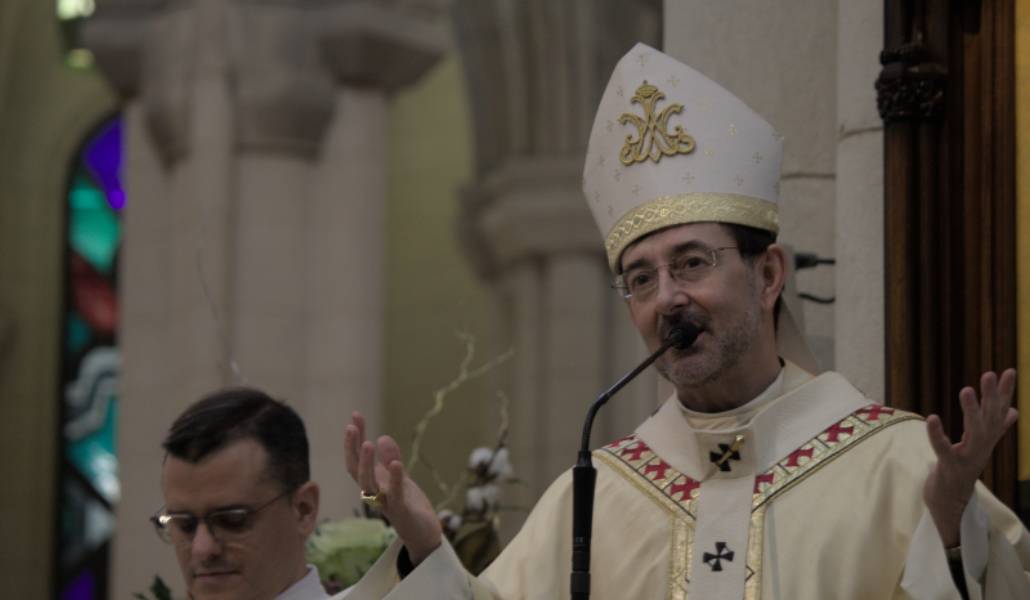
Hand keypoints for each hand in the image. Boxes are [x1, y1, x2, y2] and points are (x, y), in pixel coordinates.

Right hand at [344, 411, 442, 564]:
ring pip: (369, 485)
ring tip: (368, 443)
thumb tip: (381, 437)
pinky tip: (395, 464)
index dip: (354, 439)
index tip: (354, 416)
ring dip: (367, 464)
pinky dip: (395, 480)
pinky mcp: (402, 511)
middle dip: (353, 449)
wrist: (423, 533)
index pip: (357, 459)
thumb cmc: (408, 504)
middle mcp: (374, 493)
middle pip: (356, 471)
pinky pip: (396, 495)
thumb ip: (391, 458)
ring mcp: (386, 503)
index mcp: (372, 482)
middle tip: (351, 427)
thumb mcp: (399, 476)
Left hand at [924, 369, 1017, 546]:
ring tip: (965, 389)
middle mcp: (981, 447)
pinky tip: (932, 418)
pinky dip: (937, 435)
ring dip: (971, 411)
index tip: (1009, 370)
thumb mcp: (980, 446)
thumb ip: (997, 428)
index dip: (1004, 392)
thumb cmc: (962, 470)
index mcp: (986, 440)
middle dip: (991, 397)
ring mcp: (968, 458)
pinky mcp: (950, 468)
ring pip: (974, 433)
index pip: (998, 412)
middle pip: (990, 419)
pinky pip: (944, 450)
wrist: (952, 504)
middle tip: (990, 374)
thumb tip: (1013, 410)